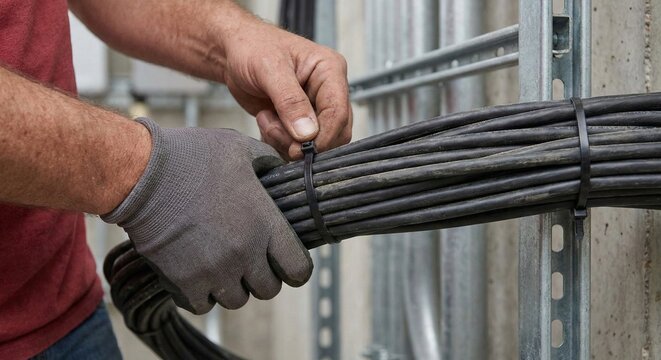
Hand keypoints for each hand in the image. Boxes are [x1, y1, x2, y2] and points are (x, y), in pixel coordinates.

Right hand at [102, 118, 311, 312]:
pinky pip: (204, 306)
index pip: (299, 269)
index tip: (284, 261)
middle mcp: (245, 253)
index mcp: (265, 223)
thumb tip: (279, 169)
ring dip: (232, 286)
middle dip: (261, 277)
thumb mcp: (239, 148)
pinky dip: (203, 295)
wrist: (142, 174)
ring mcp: (215, 271)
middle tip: (248, 260)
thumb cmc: (192, 156)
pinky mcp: (185, 281)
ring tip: (220, 265)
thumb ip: (267, 162)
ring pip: (237, 300)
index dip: (294, 268)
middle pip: (268, 289)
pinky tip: (198, 274)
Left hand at [220, 19, 351, 159]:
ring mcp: (315, 108)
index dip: (323, 136)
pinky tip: (265, 121)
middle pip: (334, 133)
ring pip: (315, 144)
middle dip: (302, 141)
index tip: (299, 149)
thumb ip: (290, 101)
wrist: (234, 53)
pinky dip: (279, 142)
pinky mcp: (300, 122)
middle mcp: (327, 91)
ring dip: (286, 140)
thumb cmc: (252, 48)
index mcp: (330, 71)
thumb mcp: (269, 69)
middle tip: (273, 130)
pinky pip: (298, 146)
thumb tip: (308, 133)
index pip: (338, 113)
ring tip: (265, 118)